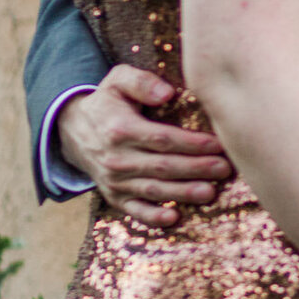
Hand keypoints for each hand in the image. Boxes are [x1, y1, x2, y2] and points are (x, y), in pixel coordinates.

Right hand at [57, 66, 233, 227]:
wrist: (73, 131)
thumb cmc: (107, 102)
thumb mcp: (117, 80)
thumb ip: (141, 81)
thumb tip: (167, 93)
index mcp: (120, 129)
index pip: (162, 138)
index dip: (192, 143)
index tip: (218, 144)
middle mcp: (116, 158)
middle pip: (163, 166)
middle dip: (196, 169)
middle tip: (225, 168)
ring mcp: (115, 181)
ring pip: (154, 190)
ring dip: (184, 193)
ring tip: (211, 192)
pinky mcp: (114, 197)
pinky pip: (135, 211)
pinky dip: (153, 217)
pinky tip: (175, 218)